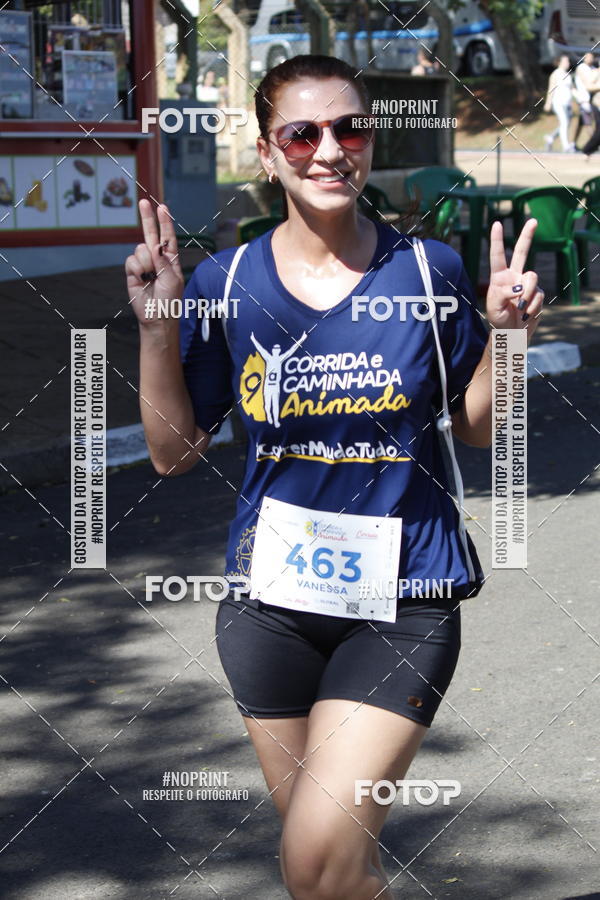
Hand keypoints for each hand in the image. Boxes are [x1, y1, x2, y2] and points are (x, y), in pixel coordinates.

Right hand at [125, 200, 183, 325]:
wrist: (156, 316)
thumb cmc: (169, 300)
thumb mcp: (173, 279)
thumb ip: (164, 261)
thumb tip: (155, 246)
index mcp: (170, 259)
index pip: (167, 236)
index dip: (164, 222)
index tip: (162, 207)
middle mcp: (156, 258)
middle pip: (150, 234)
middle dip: (147, 218)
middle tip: (143, 202)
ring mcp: (144, 264)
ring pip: (140, 249)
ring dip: (147, 263)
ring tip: (151, 278)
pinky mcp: (132, 271)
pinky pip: (132, 260)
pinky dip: (137, 270)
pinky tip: (142, 280)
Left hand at [486, 219, 543, 339]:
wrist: (511, 333)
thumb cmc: (498, 319)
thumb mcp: (494, 306)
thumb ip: (503, 294)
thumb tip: (519, 288)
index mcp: (499, 277)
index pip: (498, 256)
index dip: (497, 240)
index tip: (497, 224)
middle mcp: (514, 277)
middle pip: (522, 252)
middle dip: (527, 236)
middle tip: (533, 220)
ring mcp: (527, 284)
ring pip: (532, 278)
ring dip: (527, 294)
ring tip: (520, 308)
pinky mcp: (537, 294)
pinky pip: (538, 296)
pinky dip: (531, 307)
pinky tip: (525, 315)